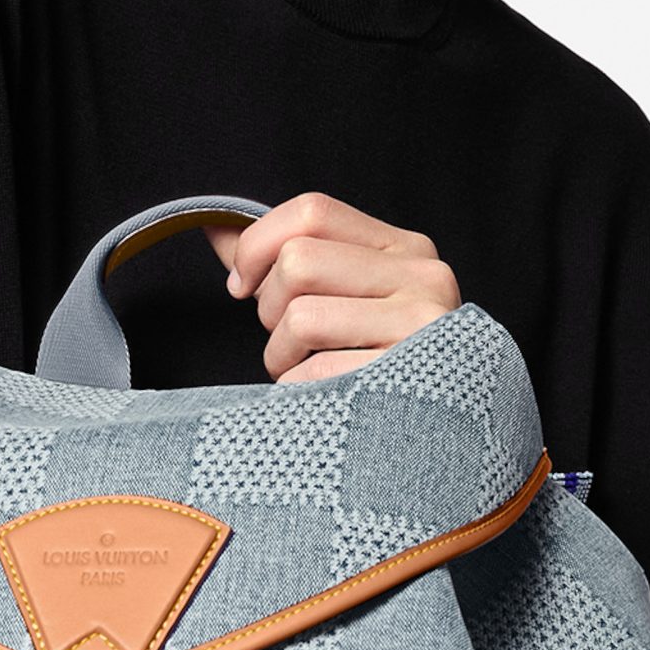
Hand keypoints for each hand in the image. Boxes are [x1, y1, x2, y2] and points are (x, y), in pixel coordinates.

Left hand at [210, 192, 461, 382]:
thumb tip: (215, 224)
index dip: (258, 245)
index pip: (312, 211)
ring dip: (280, 356)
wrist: (435, 438)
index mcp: (404, 248)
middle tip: (288, 342)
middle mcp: (423, 276)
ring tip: (302, 372)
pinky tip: (322, 400)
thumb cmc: (370, 361)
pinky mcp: (409, 377)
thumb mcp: (338, 297)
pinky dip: (299, 391)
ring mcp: (423, 325)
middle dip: (269, 308)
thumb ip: (280, 260)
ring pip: (301, 317)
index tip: (241, 285)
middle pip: (298, 262)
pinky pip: (314, 373)